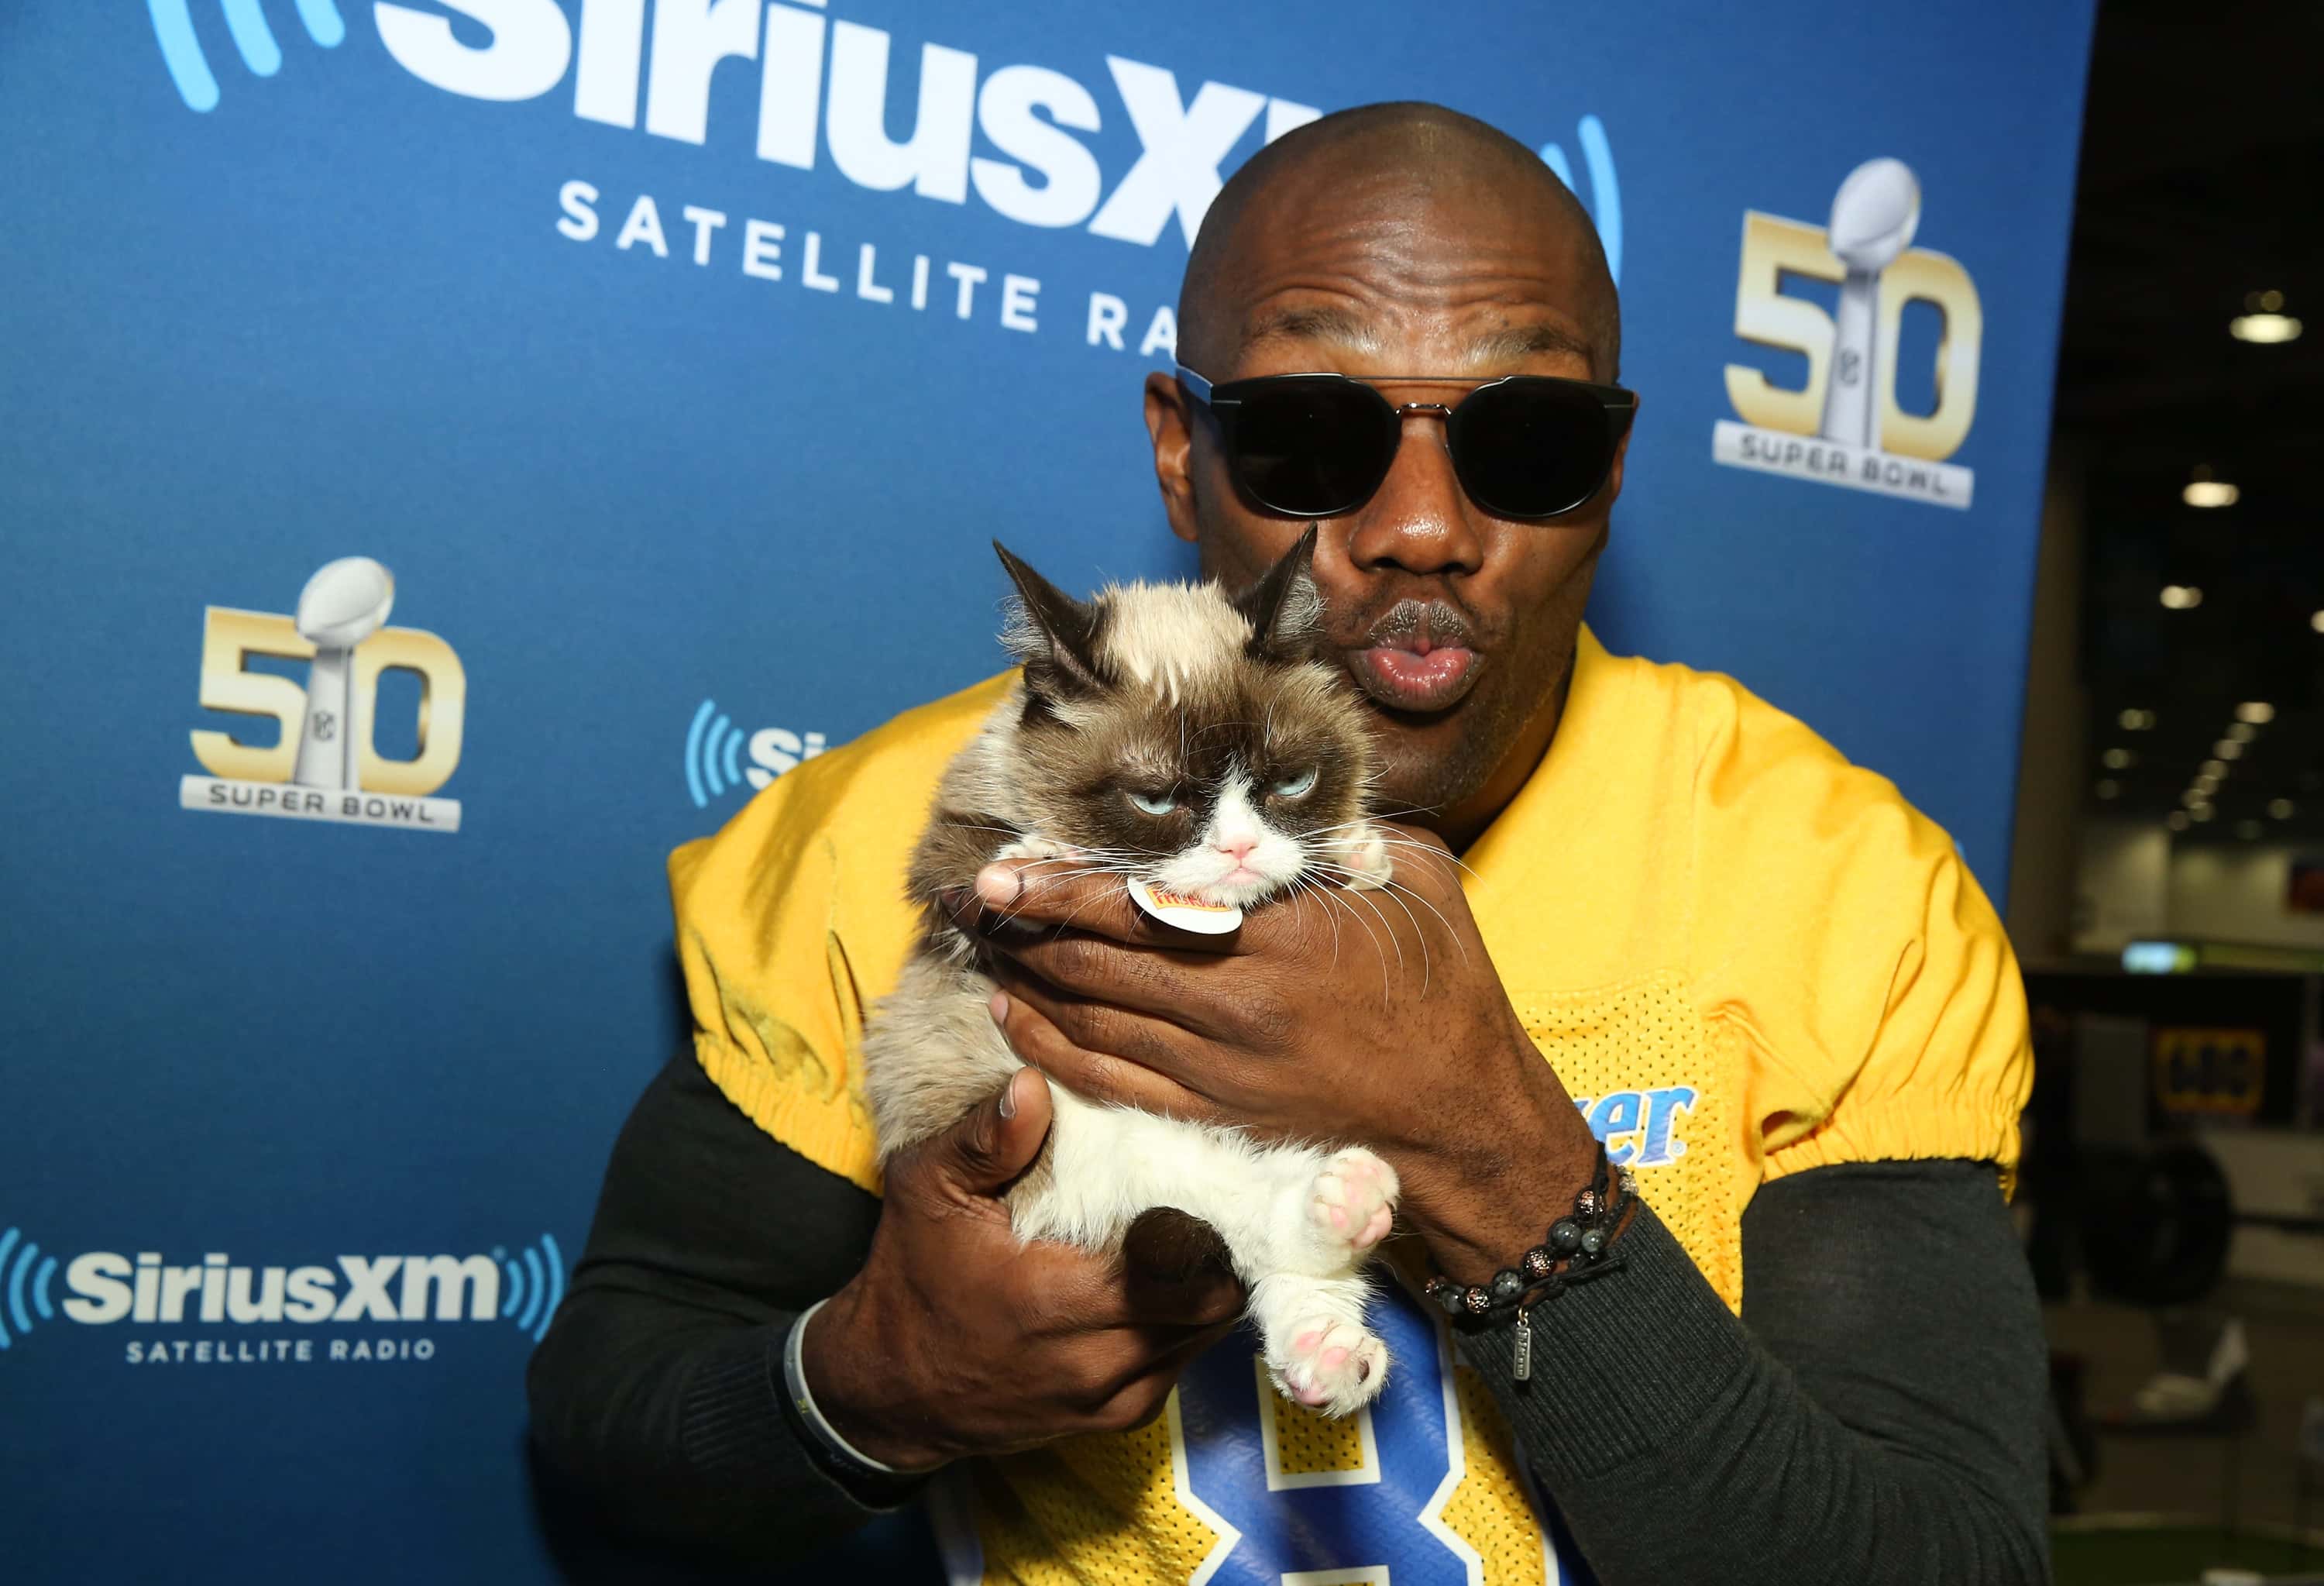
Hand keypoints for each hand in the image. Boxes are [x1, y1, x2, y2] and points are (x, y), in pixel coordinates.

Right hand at [803, 1067, 1244, 1470]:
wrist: (890, 1388)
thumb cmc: (912, 1277)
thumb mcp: (929, 1191)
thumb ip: (984, 1139)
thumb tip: (1033, 1081)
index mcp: (1058, 1300)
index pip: (1186, 1269)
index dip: (1206, 1223)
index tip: (1198, 1180)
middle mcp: (1096, 1361)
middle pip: (1212, 1304)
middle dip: (1215, 1254)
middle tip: (1200, 1204)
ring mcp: (1111, 1398)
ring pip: (1205, 1338)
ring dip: (1202, 1290)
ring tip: (1180, 1240)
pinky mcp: (1116, 1418)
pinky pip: (1179, 1364)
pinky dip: (1180, 1325)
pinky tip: (1154, 1286)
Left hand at [958, 828, 1600, 1281]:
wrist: (1462, 1114)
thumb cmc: (1444, 986)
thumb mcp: (1411, 880)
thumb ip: (1341, 834)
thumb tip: (1292, 792)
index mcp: (1282, 934)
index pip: (1142, 905)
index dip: (1063, 887)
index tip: (1008, 865)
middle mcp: (1238, 1003)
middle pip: (1097, 963)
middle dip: (1024, 927)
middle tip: (973, 898)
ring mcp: (1219, 1067)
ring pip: (1092, 1021)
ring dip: (1028, 982)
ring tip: (986, 944)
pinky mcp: (1213, 1113)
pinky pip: (1110, 1081)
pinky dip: (1053, 1051)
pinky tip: (1016, 1018)